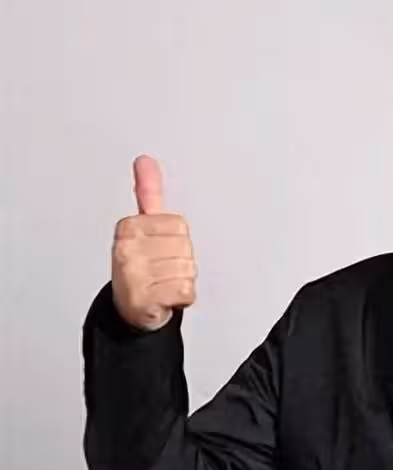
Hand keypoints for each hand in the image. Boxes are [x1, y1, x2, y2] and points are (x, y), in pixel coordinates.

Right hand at [111, 155, 197, 331]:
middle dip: (181, 261)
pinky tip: (166, 297)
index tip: (159, 248)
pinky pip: (186, 292)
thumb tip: (145, 160)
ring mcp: (133, 274)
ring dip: (182, 280)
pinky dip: (182, 298)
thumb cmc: (140, 267)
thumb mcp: (143, 226)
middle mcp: (127, 249)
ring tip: (162, 283)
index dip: (177, 240)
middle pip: (186, 248)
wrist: (131, 308)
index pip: (179, 225)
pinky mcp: (144, 298)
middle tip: (162, 269)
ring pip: (188, 270)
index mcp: (129, 227)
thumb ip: (148, 192)